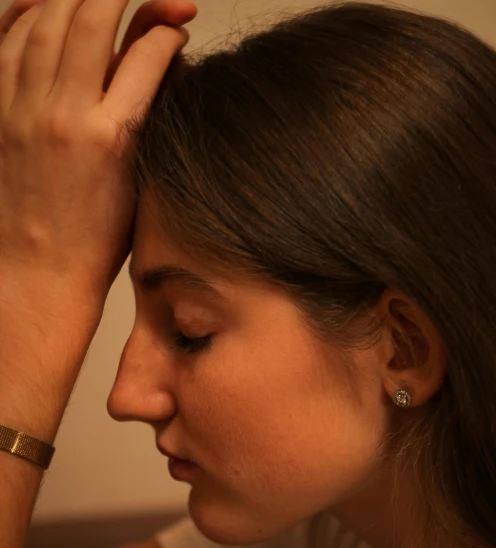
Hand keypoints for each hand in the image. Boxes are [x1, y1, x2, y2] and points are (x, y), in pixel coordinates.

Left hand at [0, 0, 195, 320]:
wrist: (39, 271)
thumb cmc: (95, 238)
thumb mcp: (137, 175)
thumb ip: (147, 107)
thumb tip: (164, 53)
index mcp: (110, 139)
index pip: (147, 54)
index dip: (167, 30)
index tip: (177, 29)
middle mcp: (63, 117)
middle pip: (91, 17)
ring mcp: (21, 111)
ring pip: (44, 19)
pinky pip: (5, 40)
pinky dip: (25, 12)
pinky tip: (44, 5)